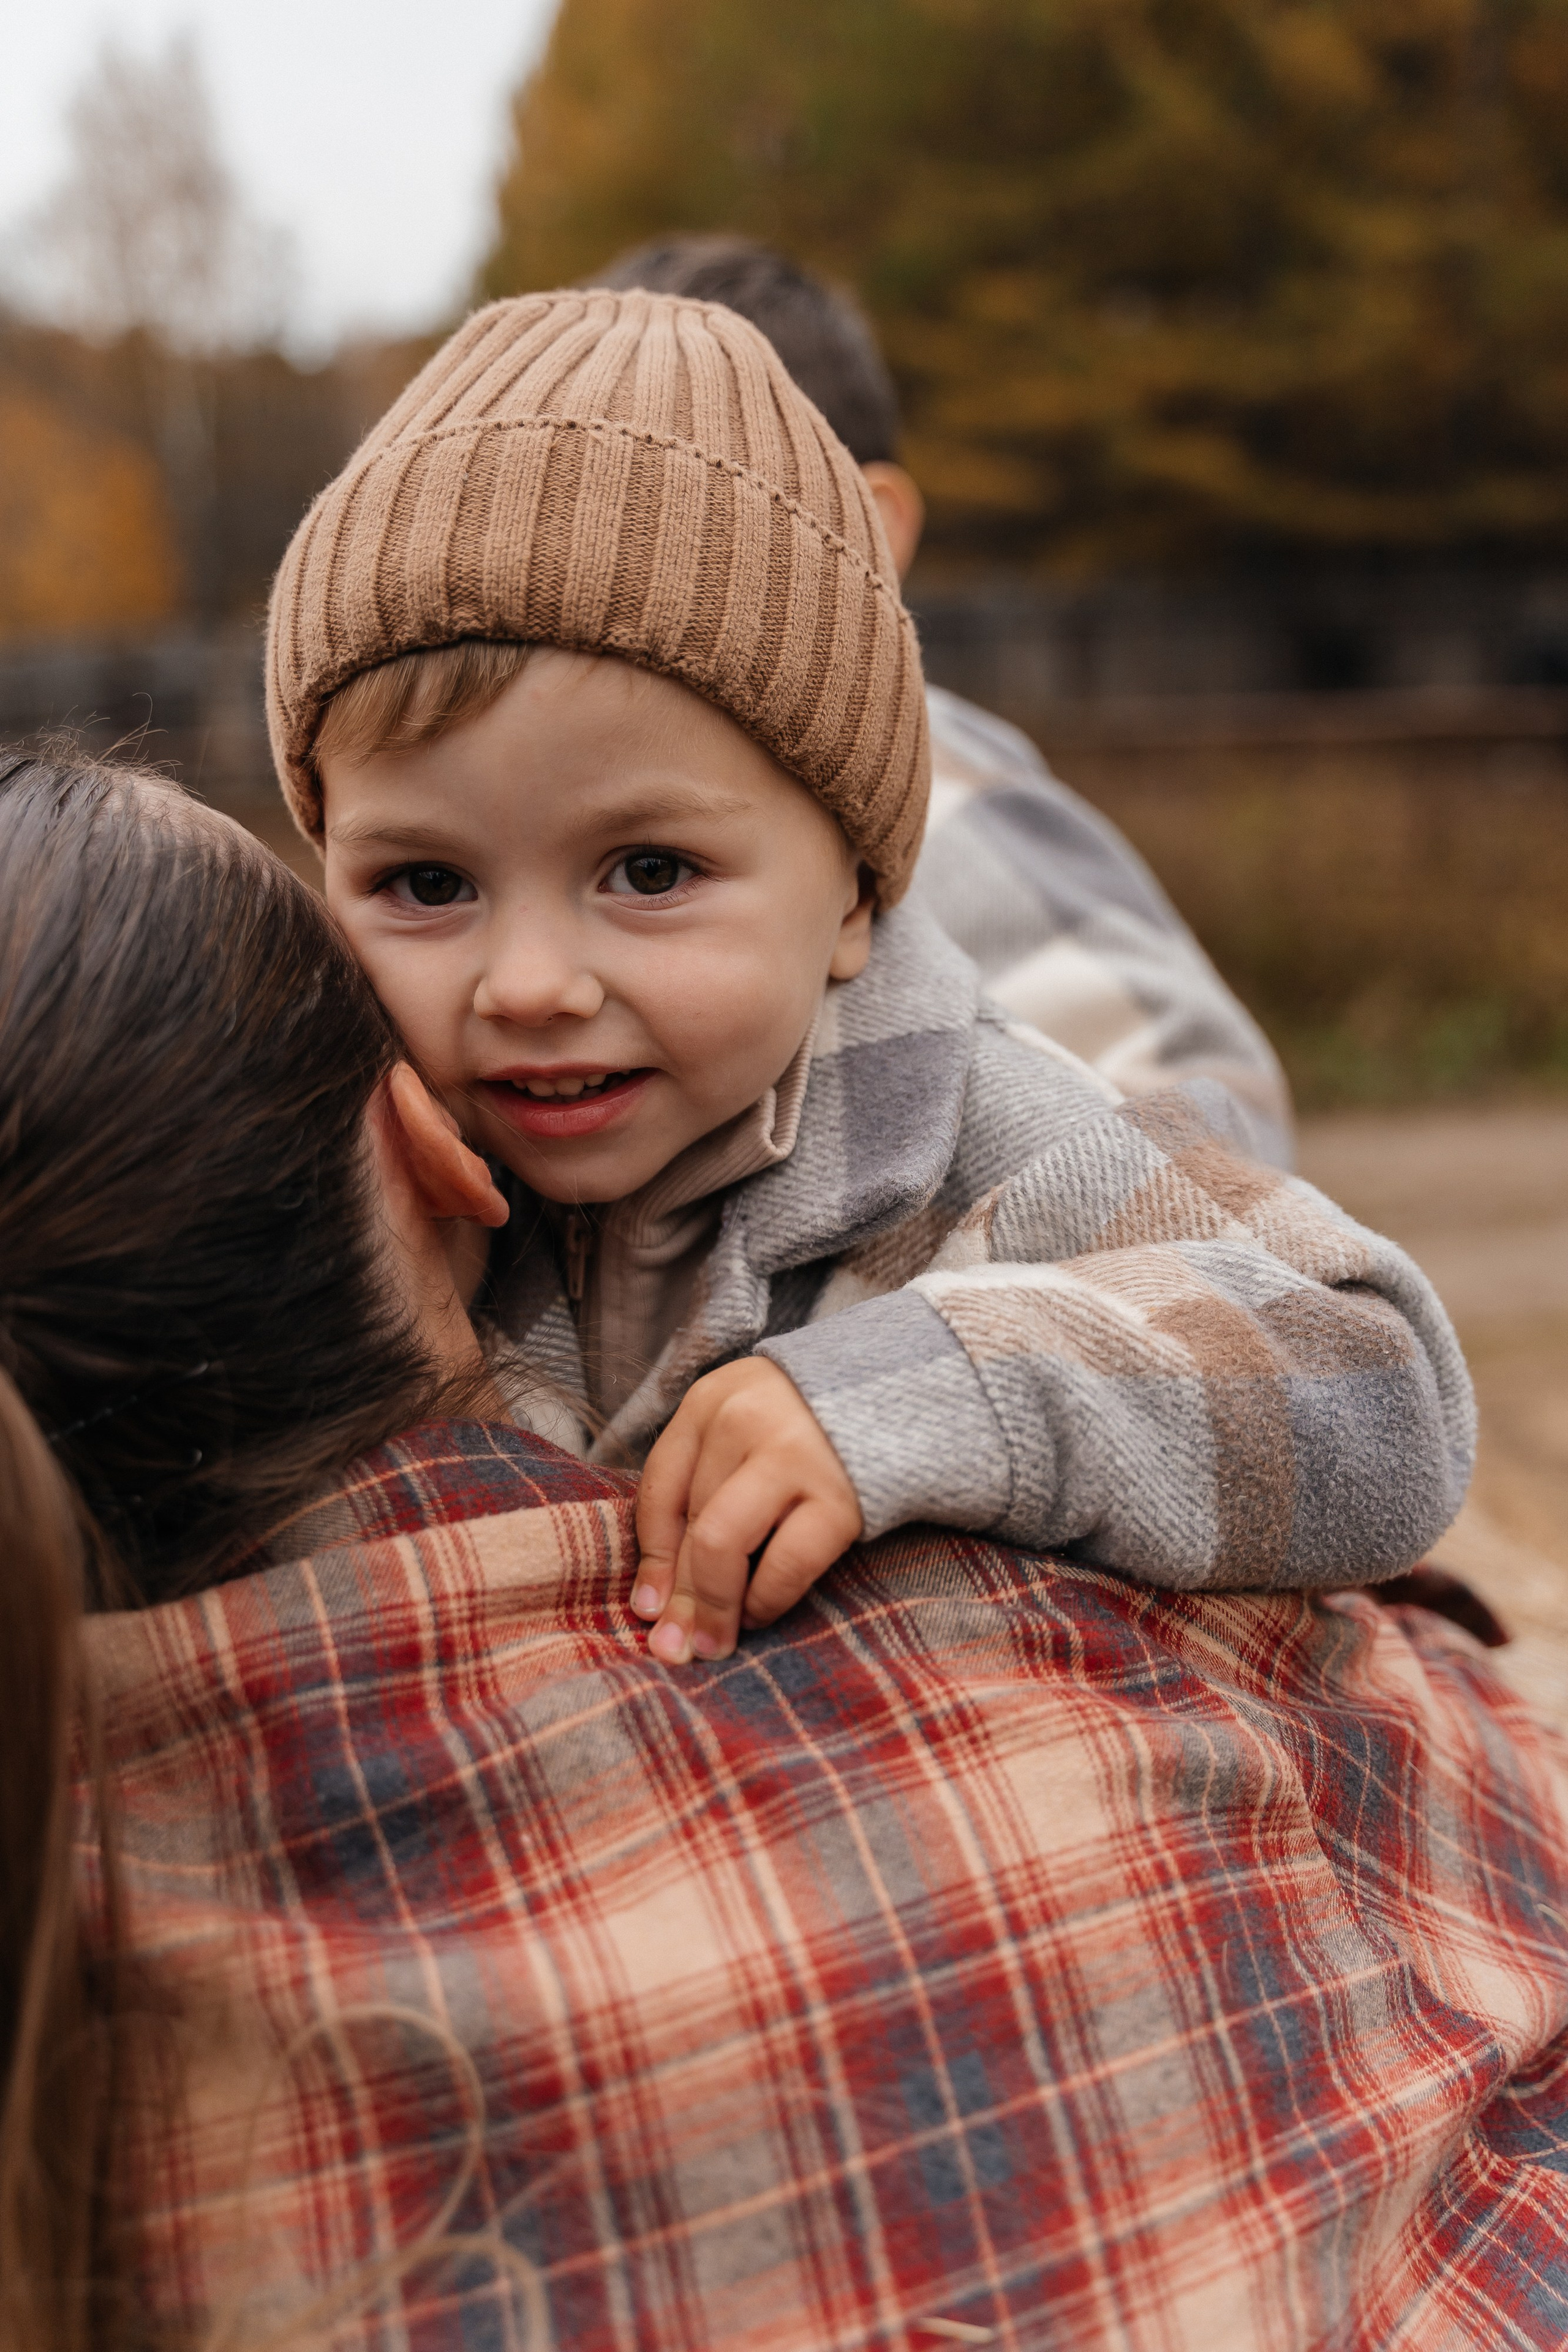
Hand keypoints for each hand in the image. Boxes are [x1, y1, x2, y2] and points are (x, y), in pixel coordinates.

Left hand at [633, 1358, 863, 1664]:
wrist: (902, 1399)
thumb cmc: (806, 1428)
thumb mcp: (739, 1436)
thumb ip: (698, 1494)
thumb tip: (654, 1602)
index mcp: (710, 1399)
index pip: (659, 1490)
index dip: (651, 1560)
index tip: (647, 1609)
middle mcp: (744, 1419)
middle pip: (692, 1524)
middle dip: (680, 1599)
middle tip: (675, 1649)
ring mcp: (793, 1455)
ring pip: (722, 1544)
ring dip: (713, 1608)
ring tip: (712, 1644)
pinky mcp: (841, 1498)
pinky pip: (784, 1566)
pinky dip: (765, 1601)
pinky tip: (760, 1614)